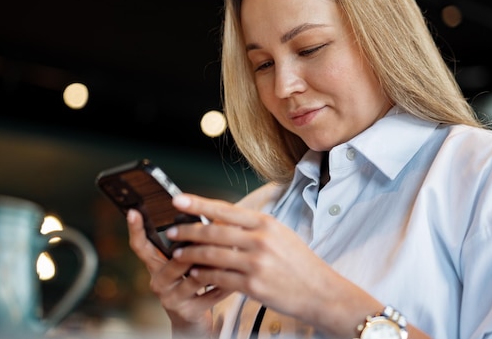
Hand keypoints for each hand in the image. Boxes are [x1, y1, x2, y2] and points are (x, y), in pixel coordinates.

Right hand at [126, 209, 230, 337]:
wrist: (191, 321)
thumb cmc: (190, 284)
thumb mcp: (184, 264)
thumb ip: (188, 244)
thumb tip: (210, 216)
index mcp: (155, 265)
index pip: (140, 246)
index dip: (136, 229)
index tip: (134, 211)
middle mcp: (158, 281)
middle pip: (176, 260)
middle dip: (197, 248)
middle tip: (214, 234)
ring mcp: (171, 299)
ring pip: (195, 278)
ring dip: (216, 266)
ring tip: (232, 254)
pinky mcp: (188, 312)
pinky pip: (210, 295)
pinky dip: (225, 284)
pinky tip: (236, 276)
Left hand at [166, 194, 355, 323]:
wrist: (321, 292)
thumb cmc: (299, 263)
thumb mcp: (280, 235)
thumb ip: (252, 227)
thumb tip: (221, 219)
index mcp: (266, 223)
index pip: (225, 209)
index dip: (199, 204)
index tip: (178, 200)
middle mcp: (260, 240)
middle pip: (214, 231)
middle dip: (187, 230)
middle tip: (170, 230)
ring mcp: (256, 263)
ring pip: (212, 255)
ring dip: (191, 253)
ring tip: (178, 252)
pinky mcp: (253, 285)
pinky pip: (219, 278)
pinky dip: (203, 275)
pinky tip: (194, 273)